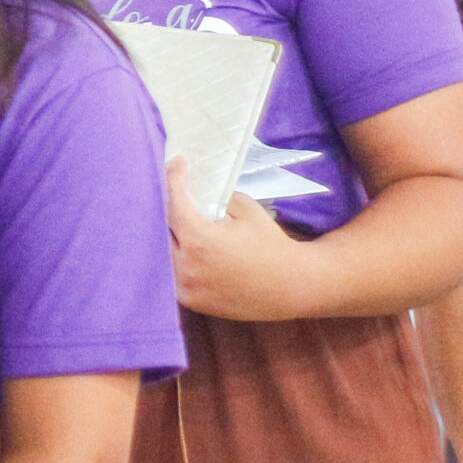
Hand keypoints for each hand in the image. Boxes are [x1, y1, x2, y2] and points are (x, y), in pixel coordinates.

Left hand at [165, 158, 317, 320]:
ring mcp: (186, 287)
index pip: (175, 204)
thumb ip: (218, 198)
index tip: (176, 162)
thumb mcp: (247, 209)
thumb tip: (200, 194)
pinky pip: (179, 273)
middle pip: (169, 229)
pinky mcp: (191, 301)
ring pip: (171, 252)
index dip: (174, 180)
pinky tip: (196, 252)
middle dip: (177, 213)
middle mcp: (187, 266)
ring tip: (194, 227)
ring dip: (180, 238)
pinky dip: (185, 260)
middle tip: (186, 198)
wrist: (292, 286)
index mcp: (199, 240)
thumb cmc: (271, 245)